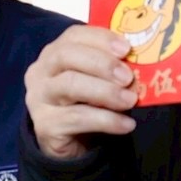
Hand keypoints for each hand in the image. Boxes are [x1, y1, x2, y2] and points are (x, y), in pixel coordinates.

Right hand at [25, 25, 139, 161]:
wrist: (68, 145)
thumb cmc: (85, 106)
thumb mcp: (96, 82)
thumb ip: (111, 71)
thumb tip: (140, 66)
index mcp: (54, 54)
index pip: (73, 35)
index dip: (101, 38)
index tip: (127, 48)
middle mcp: (40, 72)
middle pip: (66, 55)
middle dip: (102, 63)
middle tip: (128, 77)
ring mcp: (39, 99)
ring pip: (70, 85)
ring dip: (105, 91)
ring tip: (130, 101)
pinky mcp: (45, 125)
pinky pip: (78, 118)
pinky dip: (107, 120)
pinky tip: (126, 125)